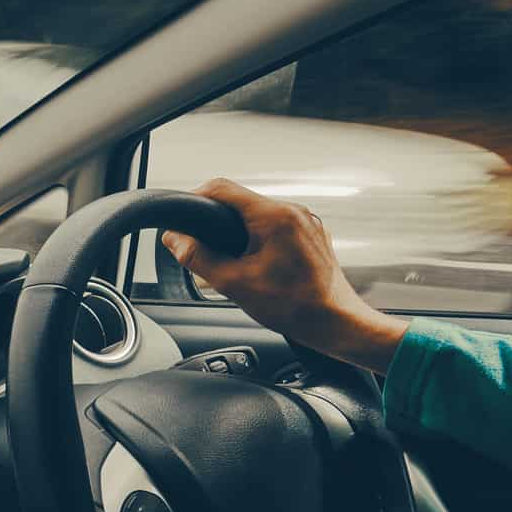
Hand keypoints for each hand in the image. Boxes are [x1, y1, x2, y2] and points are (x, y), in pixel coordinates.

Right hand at [159, 180, 407, 374]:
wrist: (336, 322)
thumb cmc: (295, 306)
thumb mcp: (235, 284)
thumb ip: (199, 258)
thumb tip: (175, 241)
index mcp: (274, 216)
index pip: (222, 188)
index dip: (195, 198)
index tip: (184, 217)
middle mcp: (294, 212)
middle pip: (242, 201)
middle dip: (219, 222)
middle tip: (205, 247)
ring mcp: (307, 222)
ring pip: (261, 215)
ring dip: (241, 232)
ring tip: (235, 261)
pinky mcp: (313, 234)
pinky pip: (279, 227)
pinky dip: (262, 240)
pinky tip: (260, 266)